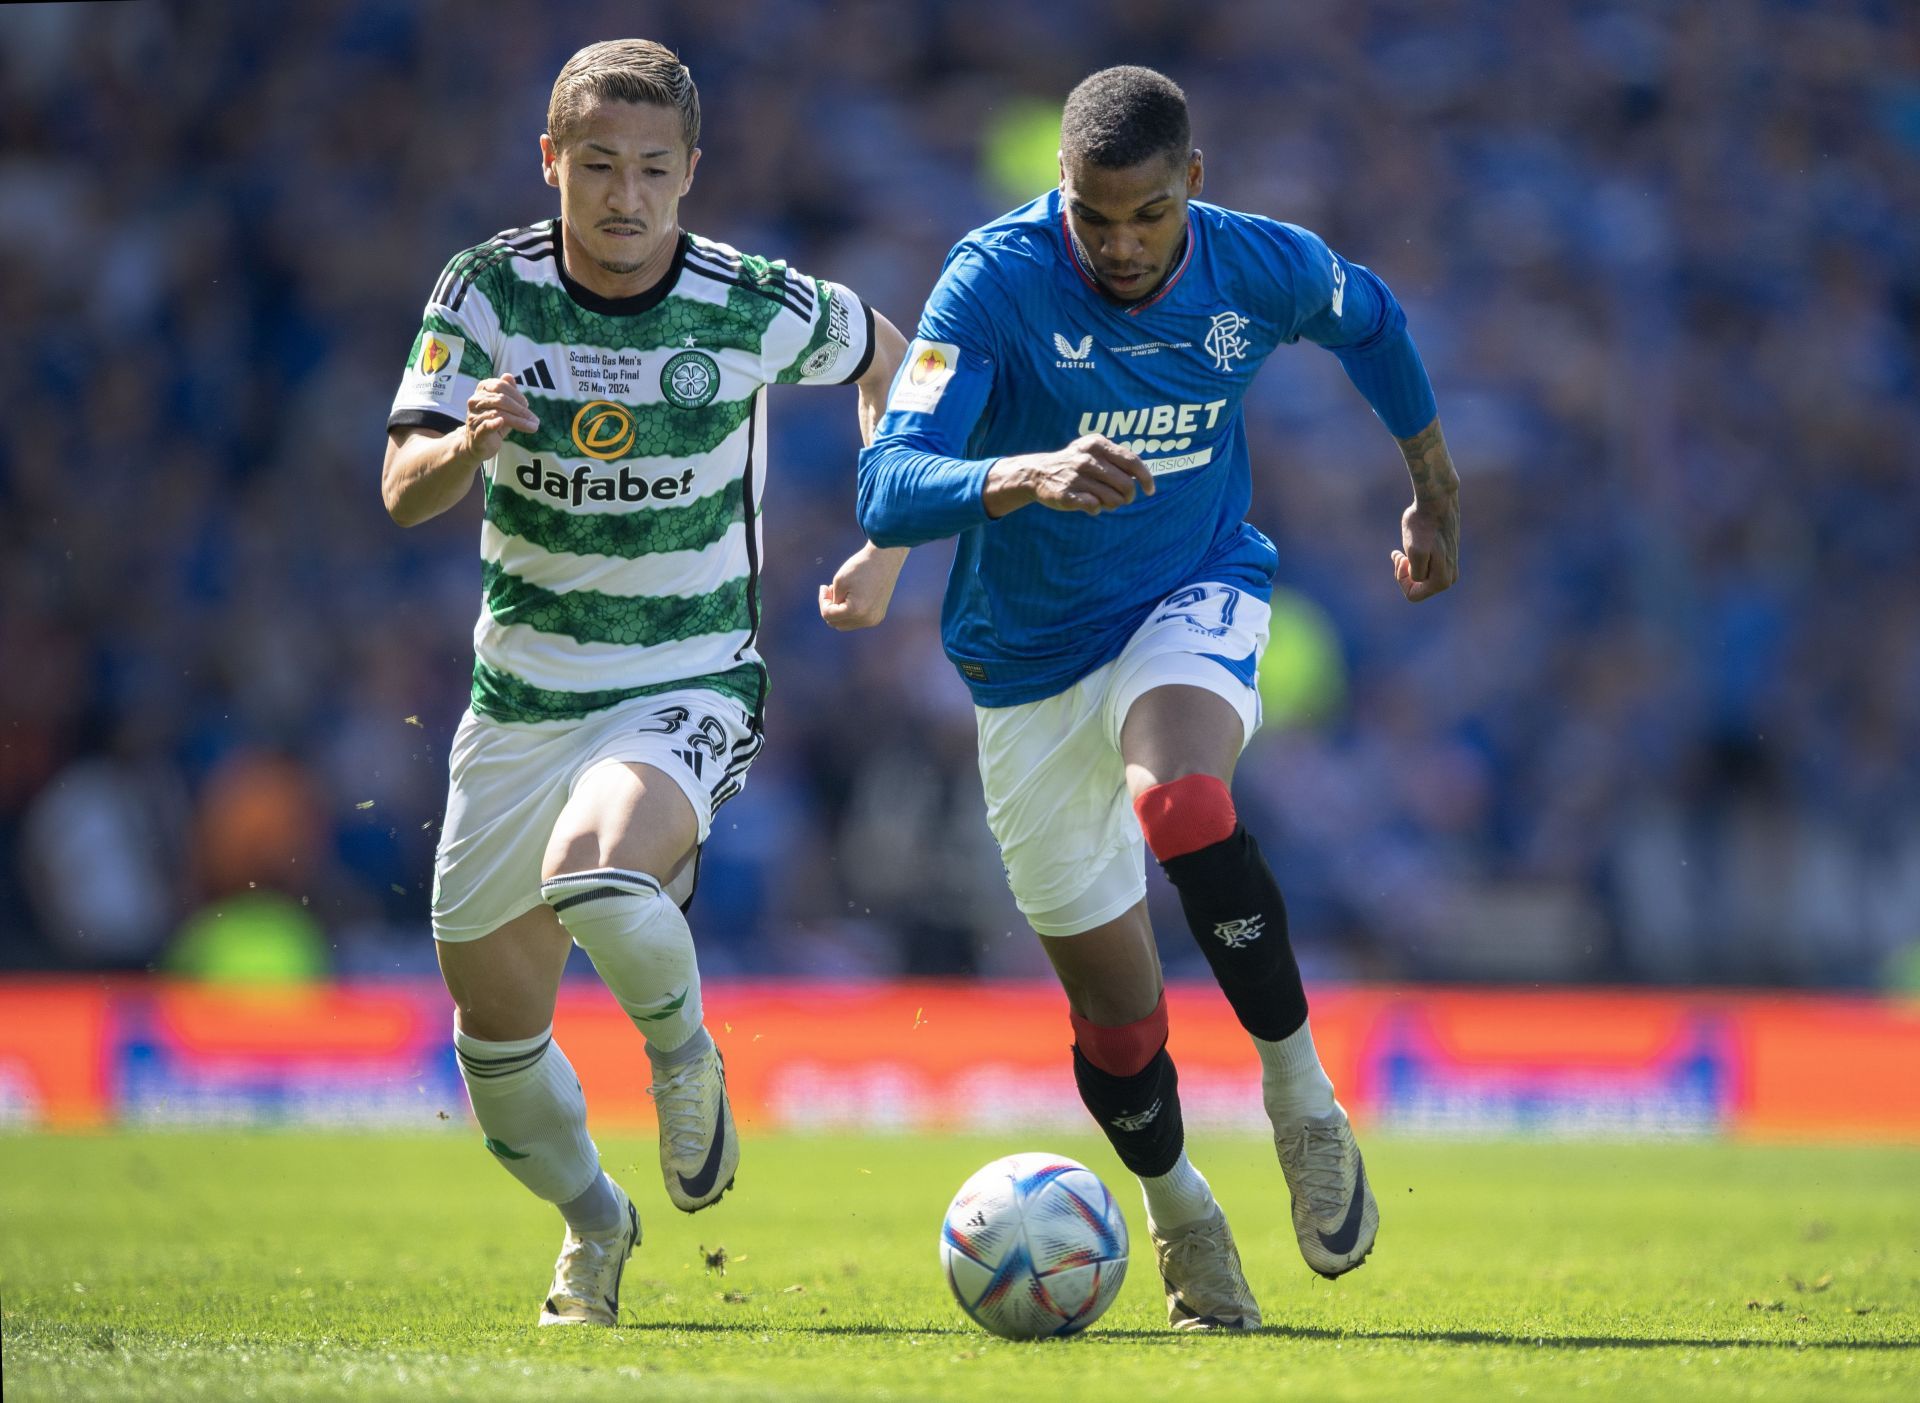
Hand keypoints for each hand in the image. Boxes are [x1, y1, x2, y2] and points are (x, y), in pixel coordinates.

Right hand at [461, 374, 539, 460]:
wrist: (478, 445)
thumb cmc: (493, 423)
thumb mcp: (503, 407)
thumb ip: (507, 392)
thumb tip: (508, 376)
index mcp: (481, 391)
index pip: (500, 386)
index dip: (516, 394)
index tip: (527, 405)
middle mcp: (474, 402)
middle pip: (500, 399)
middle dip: (520, 409)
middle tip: (534, 419)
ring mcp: (474, 417)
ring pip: (498, 413)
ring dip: (519, 421)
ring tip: (533, 427)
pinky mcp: (476, 433)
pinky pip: (485, 426)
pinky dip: (493, 424)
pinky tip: (501, 422)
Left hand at [819, 543, 907, 629]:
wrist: (885, 559)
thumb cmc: (861, 567)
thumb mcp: (839, 582)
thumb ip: (832, 601)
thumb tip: (831, 613)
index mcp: (856, 611)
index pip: (828, 615)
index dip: (822, 601)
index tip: (824, 586)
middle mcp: (867, 620)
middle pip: (837, 623)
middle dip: (830, 609)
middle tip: (830, 591)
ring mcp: (874, 619)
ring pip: (847, 624)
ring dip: (840, 612)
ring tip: (841, 593)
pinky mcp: (878, 615)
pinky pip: (858, 620)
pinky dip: (851, 612)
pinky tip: (851, 596)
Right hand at [984, 435, 1155, 517]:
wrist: (1037, 473)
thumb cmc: (1074, 463)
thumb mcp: (1093, 450)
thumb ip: (1117, 457)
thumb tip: (1142, 474)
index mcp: (1097, 445)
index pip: (1132, 462)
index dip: (1146, 478)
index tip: (1150, 490)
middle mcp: (1087, 459)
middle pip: (1126, 485)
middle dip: (1128, 496)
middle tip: (1123, 499)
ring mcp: (1076, 477)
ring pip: (1113, 499)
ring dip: (1113, 504)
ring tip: (1103, 501)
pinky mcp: (1067, 494)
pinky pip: (1095, 507)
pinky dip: (1096, 508)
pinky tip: (1088, 503)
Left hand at [1392, 498, 1459, 602]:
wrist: (1437, 501)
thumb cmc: (1423, 524)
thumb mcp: (1415, 551)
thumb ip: (1417, 573)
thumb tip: (1419, 579)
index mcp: (1443, 581)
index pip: (1413, 594)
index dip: (1402, 578)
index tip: (1402, 559)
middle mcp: (1450, 577)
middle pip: (1417, 587)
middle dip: (1405, 573)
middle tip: (1400, 554)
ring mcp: (1449, 566)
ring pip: (1419, 576)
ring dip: (1408, 565)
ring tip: (1402, 550)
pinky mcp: (1446, 555)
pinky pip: (1425, 565)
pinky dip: (1413, 556)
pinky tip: (1409, 542)